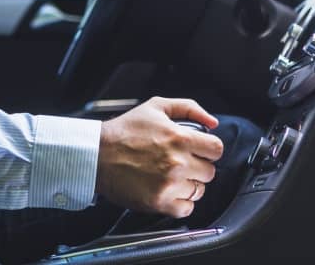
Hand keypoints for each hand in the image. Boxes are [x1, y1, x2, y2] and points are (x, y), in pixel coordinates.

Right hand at [95, 96, 224, 217]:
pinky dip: (180, 202)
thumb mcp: (156, 106)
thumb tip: (213, 122)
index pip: (217, 149)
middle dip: (198, 166)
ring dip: (189, 184)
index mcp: (180, 138)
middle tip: (181, 163)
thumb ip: (189, 108)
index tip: (199, 151)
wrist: (97, 154)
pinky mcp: (159, 202)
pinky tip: (168, 190)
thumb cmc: (124, 130)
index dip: (209, 149)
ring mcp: (169, 184)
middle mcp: (178, 163)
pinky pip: (186, 209)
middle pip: (210, 172)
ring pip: (199, 191)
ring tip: (171, 176)